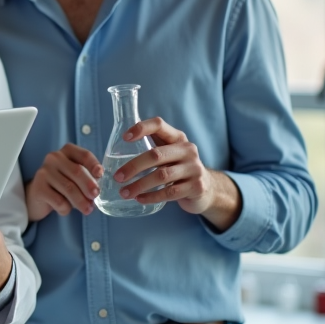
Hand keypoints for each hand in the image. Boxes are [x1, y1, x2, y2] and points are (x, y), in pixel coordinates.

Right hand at [25, 143, 102, 220]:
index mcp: (67, 152)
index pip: (84, 155)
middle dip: (89, 186)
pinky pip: (59, 201)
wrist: (37, 195)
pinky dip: (66, 209)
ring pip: (69, 188)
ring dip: (81, 202)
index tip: (100, 175)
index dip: (94, 165)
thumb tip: (98, 189)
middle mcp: (54, 158)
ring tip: (87, 209)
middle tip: (95, 196)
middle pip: (77, 171)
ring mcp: (44, 172)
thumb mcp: (75, 177)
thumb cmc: (62, 184)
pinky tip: (65, 208)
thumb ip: (87, 178)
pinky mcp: (38, 188)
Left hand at [117, 117, 241, 229]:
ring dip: (139, 185)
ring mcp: (194, 169)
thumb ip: (151, 144)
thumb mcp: (169, 152)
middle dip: (133, 166)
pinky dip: (152, 196)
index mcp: (177, 137)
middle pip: (156, 155)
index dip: (141, 128)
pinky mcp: (197, 187)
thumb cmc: (178, 167)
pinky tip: (139, 199)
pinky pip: (170, 192)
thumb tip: (117, 144)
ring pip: (162, 176)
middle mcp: (188, 150)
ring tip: (124, 192)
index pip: (159, 125)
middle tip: (117, 177)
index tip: (124, 138)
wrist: (207, 189)